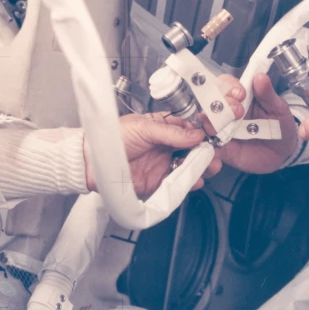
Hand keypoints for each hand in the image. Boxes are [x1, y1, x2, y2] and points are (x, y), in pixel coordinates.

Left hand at [85, 113, 220, 197]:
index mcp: (162, 126)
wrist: (93, 163)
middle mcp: (165, 144)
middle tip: (214, 152)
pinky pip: (179, 183)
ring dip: (202, 166)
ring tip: (209, 166)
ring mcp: (163, 163)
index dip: (203, 129)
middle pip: (194, 147)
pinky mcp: (159, 181)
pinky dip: (191, 182)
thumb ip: (170, 132)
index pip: (189, 126)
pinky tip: (196, 179)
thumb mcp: (143, 128)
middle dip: (207, 149)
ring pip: (190, 165)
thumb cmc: (112, 138)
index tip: (215, 131)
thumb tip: (196, 133)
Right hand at [211, 73, 298, 172]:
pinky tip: (215, 150)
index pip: (224, 84)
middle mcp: (224, 110)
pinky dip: (205, 147)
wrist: (282, 153)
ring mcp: (219, 129)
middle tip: (236, 113)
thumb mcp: (278, 109)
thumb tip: (260, 77)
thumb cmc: (280, 126)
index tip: (241, 94)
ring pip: (203, 122)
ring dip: (207, 125)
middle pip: (209, 101)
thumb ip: (268, 94)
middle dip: (218, 106)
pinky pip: (205, 146)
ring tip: (215, 131)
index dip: (228, 87)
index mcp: (238, 96)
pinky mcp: (218, 148)